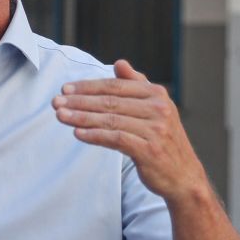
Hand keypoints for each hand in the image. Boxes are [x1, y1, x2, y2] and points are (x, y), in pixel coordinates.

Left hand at [51, 59, 207, 201]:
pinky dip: (95, 135)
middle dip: (79, 101)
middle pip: (110, 102)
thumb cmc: (163, 140)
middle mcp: (158, 108)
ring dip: (81, 117)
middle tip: (56, 102)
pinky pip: (116, 139)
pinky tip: (78, 134)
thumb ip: (137, 84)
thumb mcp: (155, 108)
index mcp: (157, 94)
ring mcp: (155, 130)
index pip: (115, 86)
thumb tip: (119, 63)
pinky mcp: (149, 150)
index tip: (65, 89)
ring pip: (110, 120)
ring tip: (61, 116)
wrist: (183, 176)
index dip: (88, 86)